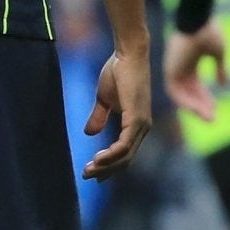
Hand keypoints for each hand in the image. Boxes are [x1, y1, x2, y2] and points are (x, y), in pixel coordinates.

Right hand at [83, 44, 152, 180]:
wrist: (127, 54)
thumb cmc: (118, 72)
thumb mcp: (105, 99)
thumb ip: (100, 116)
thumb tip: (89, 133)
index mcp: (136, 124)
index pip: (125, 153)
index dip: (110, 165)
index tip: (92, 171)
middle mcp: (142, 127)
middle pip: (126, 159)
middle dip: (106, 170)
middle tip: (86, 175)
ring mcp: (141, 124)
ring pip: (125, 155)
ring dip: (106, 166)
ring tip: (89, 170)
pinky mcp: (136, 117)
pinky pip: (125, 144)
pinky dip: (112, 154)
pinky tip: (98, 159)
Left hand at [163, 22, 226, 122]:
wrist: (198, 21)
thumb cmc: (209, 32)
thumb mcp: (218, 54)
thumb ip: (220, 69)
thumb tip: (224, 84)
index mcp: (190, 62)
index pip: (196, 86)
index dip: (205, 98)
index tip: (215, 108)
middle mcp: (180, 67)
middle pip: (189, 93)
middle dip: (201, 106)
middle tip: (212, 118)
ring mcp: (173, 69)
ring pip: (182, 96)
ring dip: (195, 107)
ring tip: (208, 117)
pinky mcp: (169, 70)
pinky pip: (175, 92)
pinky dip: (186, 101)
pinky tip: (198, 108)